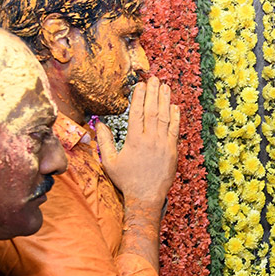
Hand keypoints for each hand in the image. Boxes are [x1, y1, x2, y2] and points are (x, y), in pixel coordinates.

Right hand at [97, 75, 179, 210]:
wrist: (146, 196)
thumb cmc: (126, 180)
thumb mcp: (109, 161)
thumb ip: (105, 141)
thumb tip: (99, 124)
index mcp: (133, 140)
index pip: (137, 112)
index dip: (139, 97)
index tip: (140, 85)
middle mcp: (150, 139)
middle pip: (152, 110)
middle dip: (153, 92)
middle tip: (155, 78)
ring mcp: (163, 144)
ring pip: (165, 117)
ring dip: (165, 100)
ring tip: (165, 86)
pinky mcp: (173, 150)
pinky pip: (174, 129)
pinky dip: (175, 117)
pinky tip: (175, 106)